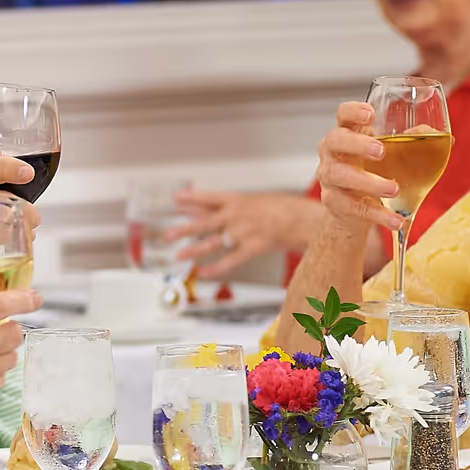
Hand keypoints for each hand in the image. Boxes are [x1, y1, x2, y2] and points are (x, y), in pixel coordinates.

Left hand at [166, 190, 322, 277]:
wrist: (301, 219)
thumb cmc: (281, 208)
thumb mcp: (253, 200)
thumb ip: (228, 206)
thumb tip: (202, 209)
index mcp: (237, 200)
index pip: (209, 197)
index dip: (191, 199)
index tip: (175, 199)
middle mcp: (236, 216)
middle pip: (205, 222)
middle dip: (184, 228)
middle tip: (168, 234)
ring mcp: (243, 233)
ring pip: (213, 242)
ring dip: (194, 250)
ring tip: (178, 255)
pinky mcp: (251, 248)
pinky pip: (231, 260)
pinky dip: (217, 267)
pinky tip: (205, 273)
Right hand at [314, 103, 404, 232]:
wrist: (355, 208)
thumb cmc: (374, 170)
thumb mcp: (391, 152)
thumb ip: (413, 141)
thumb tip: (440, 136)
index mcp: (348, 132)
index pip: (343, 114)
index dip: (353, 111)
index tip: (370, 114)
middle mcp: (333, 151)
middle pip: (336, 140)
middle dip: (357, 144)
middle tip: (381, 152)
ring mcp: (330, 177)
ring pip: (341, 175)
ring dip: (369, 183)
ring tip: (393, 189)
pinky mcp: (334, 202)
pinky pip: (354, 207)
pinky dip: (378, 214)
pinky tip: (396, 219)